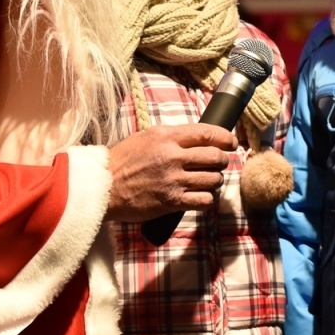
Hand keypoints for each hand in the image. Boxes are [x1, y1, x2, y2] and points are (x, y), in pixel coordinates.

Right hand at [105, 123, 235, 221]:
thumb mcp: (144, 138)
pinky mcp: (173, 202)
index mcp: (166, 136)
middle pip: (216, 157)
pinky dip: (207, 199)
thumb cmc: (121, 162)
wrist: (102, 188)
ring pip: (214, 179)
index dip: (225, 137)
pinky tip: (201, 196)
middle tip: (219, 164)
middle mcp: (173, 156)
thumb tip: (195, 138)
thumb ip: (170, 137)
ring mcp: (174, 180)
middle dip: (222, 161)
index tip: (231, 142)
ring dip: (215, 181)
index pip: (207, 133)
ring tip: (207, 181)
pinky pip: (205, 200)